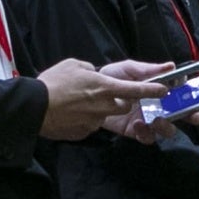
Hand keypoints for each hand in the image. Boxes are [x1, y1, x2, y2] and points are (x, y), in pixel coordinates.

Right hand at [39, 57, 175, 139]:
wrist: (34, 108)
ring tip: (79, 104)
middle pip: (124, 105)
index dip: (152, 89)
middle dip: (120, 101)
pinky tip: (70, 114)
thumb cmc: (53, 83)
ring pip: (106, 116)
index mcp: (105, 87)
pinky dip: (84, 120)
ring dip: (99, 110)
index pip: (136, 89)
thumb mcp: (74, 65)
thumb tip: (95, 74)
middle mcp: (104, 106)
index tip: (164, 89)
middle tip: (104, 94)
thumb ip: (90, 69)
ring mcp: (95, 122)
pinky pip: (90, 125)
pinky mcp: (85, 133)